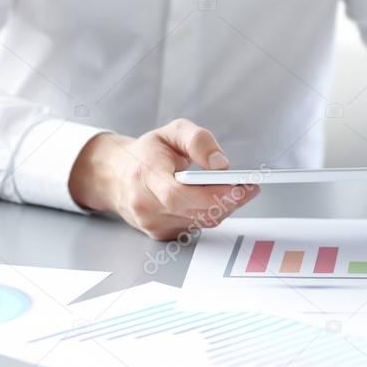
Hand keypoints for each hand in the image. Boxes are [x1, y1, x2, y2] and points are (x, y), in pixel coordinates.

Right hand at [68, 118, 259, 239]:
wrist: (116, 176)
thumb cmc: (147, 153)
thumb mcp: (172, 132)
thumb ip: (198, 140)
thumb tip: (221, 164)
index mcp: (145, 175)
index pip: (179, 194)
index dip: (213, 194)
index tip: (240, 186)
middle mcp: (145, 204)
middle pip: (195, 212)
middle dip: (229, 201)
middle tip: (250, 187)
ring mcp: (152, 223)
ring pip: (200, 222)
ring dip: (224, 207)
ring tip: (238, 190)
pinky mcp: (161, 234)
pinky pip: (195, 227)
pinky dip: (211, 214)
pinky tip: (218, 199)